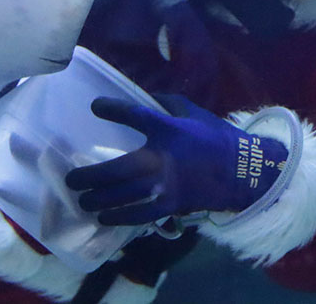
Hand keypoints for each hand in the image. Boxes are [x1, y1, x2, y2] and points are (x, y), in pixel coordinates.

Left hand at [65, 94, 287, 225]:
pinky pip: (139, 214)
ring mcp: (166, 185)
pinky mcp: (171, 205)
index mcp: (168, 130)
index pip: (134, 115)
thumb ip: (166, 104)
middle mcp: (162, 159)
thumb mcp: (192, 112)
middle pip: (116, 169)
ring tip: (82, 200)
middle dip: (90, 176)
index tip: (95, 107)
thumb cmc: (216, 138)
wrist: (244, 171)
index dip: (112, 110)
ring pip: (123, 196)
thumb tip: (144, 97)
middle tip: (71, 178)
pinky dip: (119, 217)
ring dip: (99, 199)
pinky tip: (105, 217)